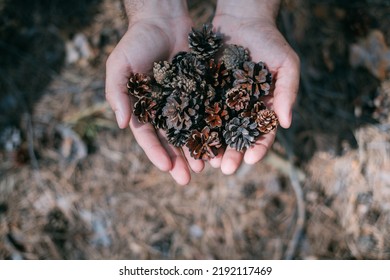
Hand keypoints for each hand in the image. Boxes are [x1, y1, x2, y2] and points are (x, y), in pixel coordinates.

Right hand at [105, 1, 204, 184]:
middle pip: (170, 140)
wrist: (163, 20)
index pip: (147, 136)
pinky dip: (211, 130)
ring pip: (190, 132)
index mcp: (142, 108)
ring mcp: (182, 103)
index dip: (155, 152)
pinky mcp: (200, 93)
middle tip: (188, 179)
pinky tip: (219, 143)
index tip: (165, 167)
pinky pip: (206, 114)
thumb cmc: (136, 42)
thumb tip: (121, 124)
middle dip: (178, 160)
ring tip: (205, 167)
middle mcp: (162, 110)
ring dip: (196, 151)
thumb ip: (117, 94)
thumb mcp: (119, 65)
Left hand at [211, 0, 299, 173]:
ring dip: (212, 147)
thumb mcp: (286, 64)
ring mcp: (221, 102)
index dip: (258, 147)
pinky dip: (195, 126)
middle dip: (232, 154)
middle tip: (225, 168)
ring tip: (206, 161)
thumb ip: (288, 92)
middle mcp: (241, 110)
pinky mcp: (203, 92)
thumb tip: (286, 123)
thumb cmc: (270, 42)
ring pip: (216, 130)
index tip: (251, 160)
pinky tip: (190, 139)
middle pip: (237, 137)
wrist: (242, 19)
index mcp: (262, 108)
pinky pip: (199, 111)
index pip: (262, 133)